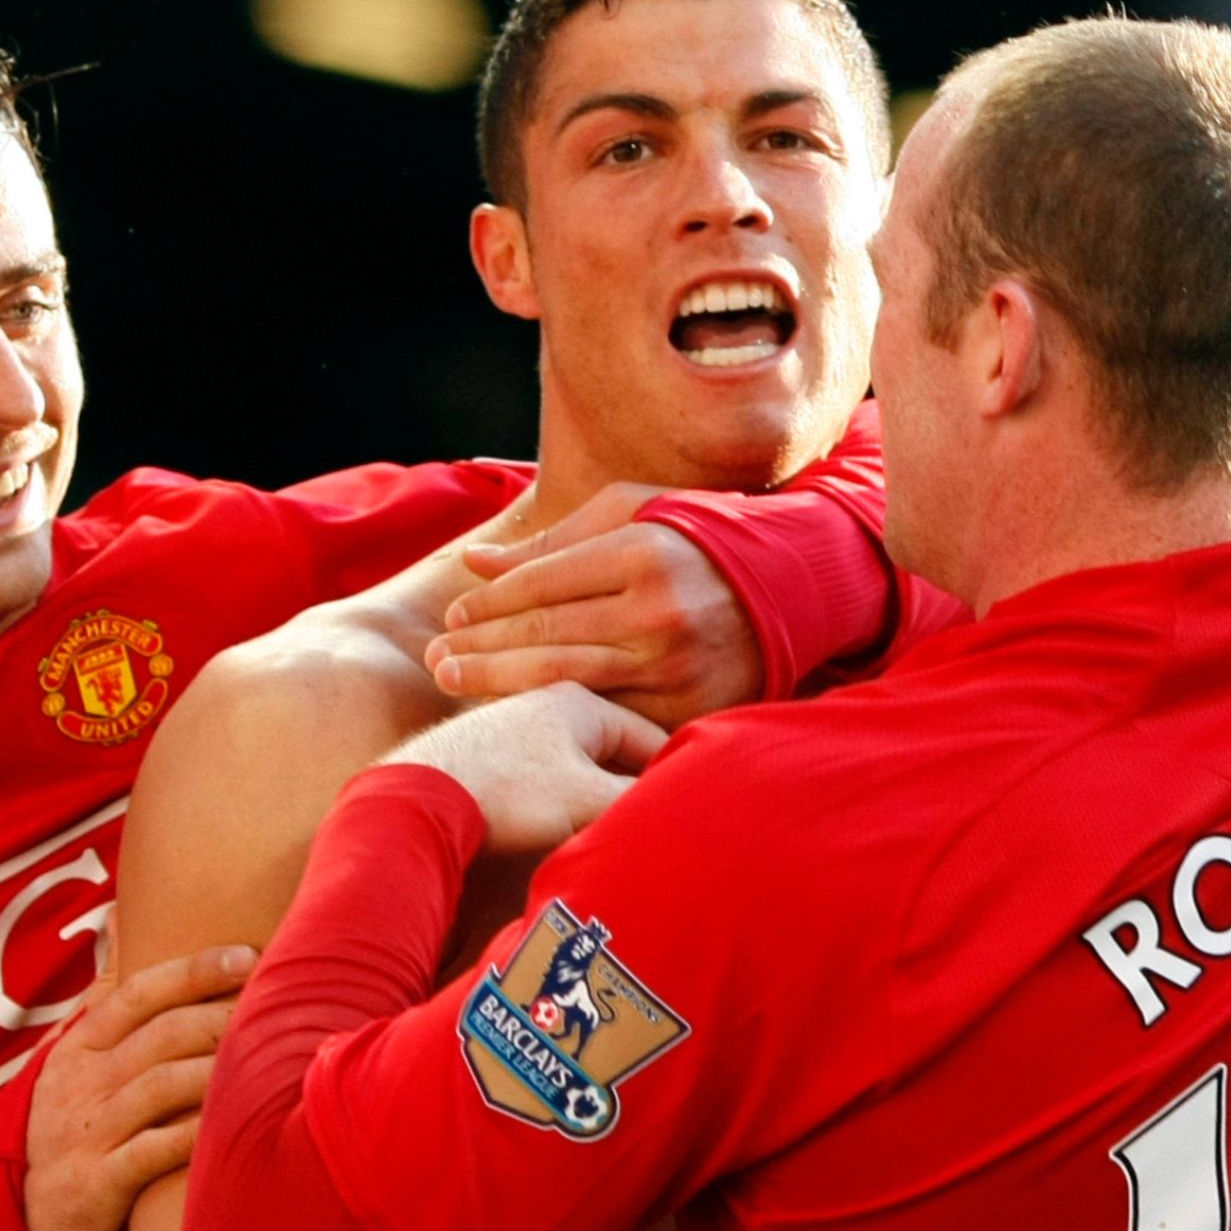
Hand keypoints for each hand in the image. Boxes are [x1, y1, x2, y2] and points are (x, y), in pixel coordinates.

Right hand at [22, 945, 252, 1230]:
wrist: (19, 1216)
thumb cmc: (71, 1125)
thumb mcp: (74, 1059)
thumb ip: (106, 1000)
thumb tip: (119, 919)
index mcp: (80, 1045)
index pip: (139, 992)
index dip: (194, 971)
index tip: (247, 955)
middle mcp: (82, 1081)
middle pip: (162, 1035)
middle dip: (222, 1017)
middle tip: (276, 1007)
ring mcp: (88, 1131)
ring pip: (161, 1087)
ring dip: (218, 1069)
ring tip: (267, 1057)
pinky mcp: (98, 1182)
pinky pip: (154, 1152)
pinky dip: (195, 1135)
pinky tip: (233, 1123)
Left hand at [385, 681, 669, 852]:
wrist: (414, 801)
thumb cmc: (507, 792)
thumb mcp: (589, 799)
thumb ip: (642, 800)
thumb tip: (687, 812)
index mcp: (581, 699)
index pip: (652, 736)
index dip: (677, 775)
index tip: (694, 810)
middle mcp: (547, 703)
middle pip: (615, 753)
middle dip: (636, 790)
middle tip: (657, 830)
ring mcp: (514, 731)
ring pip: (579, 769)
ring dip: (598, 801)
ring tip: (613, 838)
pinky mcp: (488, 760)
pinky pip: (546, 781)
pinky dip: (564, 805)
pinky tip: (565, 837)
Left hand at [426, 482, 762, 726]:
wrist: (796, 586)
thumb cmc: (699, 538)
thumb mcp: (632, 512)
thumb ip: (552, 541)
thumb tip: (473, 564)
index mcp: (643, 552)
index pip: (543, 582)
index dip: (490, 602)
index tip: (455, 615)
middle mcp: (659, 612)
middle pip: (547, 635)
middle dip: (481, 648)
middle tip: (435, 659)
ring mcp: (677, 668)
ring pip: (570, 682)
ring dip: (502, 685)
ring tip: (455, 684)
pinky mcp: (691, 710)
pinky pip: (613, 718)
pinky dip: (563, 718)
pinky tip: (523, 716)